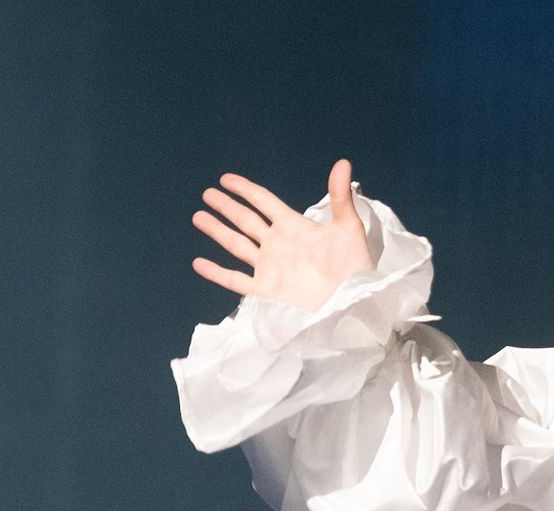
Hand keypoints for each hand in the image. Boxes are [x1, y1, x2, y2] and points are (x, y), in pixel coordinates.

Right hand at [191, 159, 372, 311]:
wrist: (353, 303)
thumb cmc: (354, 267)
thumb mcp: (349, 228)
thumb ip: (340, 197)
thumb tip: (343, 163)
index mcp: (294, 227)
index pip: (264, 202)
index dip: (245, 190)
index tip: (226, 179)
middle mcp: (278, 245)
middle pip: (246, 220)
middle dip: (227, 207)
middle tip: (207, 193)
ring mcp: (270, 268)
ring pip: (237, 245)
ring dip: (218, 231)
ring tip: (198, 216)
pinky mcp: (266, 291)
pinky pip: (236, 281)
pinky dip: (217, 273)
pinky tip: (199, 263)